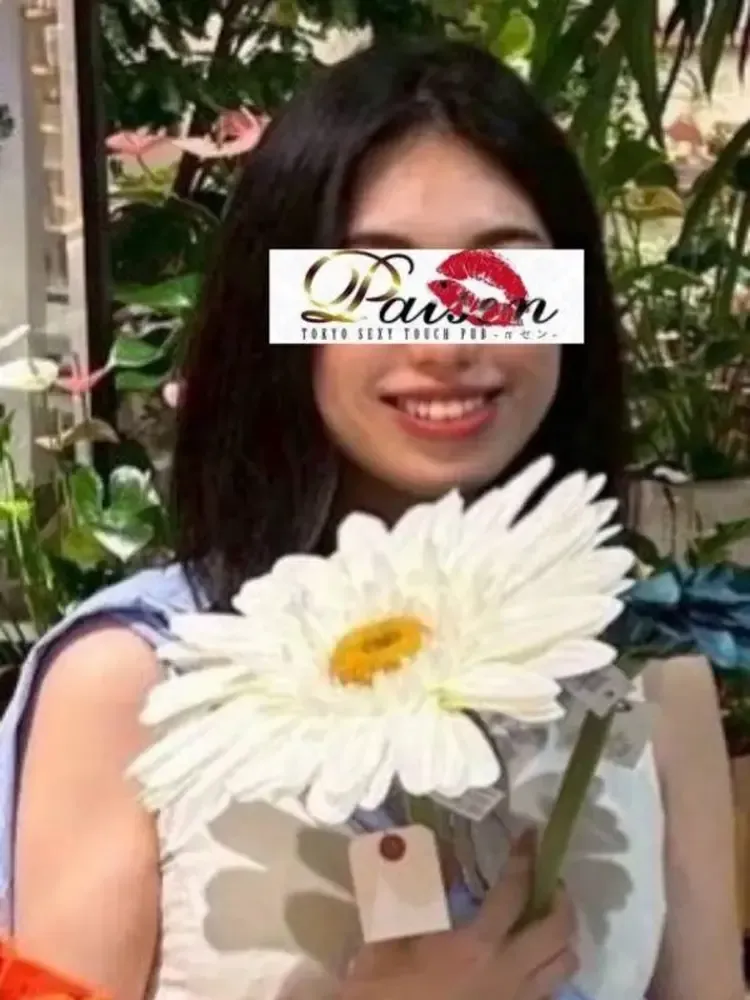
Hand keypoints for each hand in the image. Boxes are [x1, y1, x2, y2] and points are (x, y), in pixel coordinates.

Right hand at [340, 832, 578, 999]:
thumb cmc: (385, 989)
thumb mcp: (392, 934)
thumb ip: (422, 892)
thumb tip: (445, 854)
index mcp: (476, 946)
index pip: (515, 892)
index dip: (525, 858)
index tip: (530, 835)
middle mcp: (508, 973)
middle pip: (558, 930)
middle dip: (560, 898)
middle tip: (546, 881)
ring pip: (565, 964)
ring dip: (561, 937)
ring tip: (542, 920)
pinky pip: (551, 991)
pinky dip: (550, 969)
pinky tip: (528, 959)